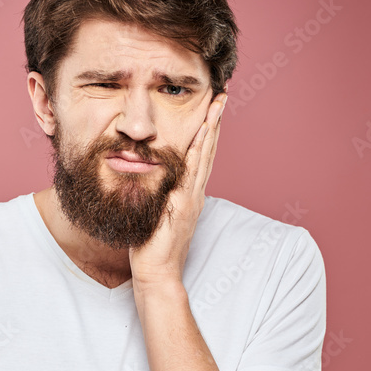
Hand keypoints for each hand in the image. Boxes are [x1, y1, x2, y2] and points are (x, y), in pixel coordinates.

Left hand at [129, 92, 226, 285]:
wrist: (157, 274)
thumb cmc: (151, 249)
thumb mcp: (155, 215)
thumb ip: (157, 197)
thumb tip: (148, 181)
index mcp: (188, 194)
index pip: (199, 156)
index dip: (206, 132)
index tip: (210, 109)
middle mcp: (194, 193)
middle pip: (207, 150)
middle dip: (214, 122)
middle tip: (222, 96)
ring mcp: (191, 198)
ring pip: (204, 156)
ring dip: (211, 128)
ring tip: (217, 104)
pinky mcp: (183, 204)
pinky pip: (192, 172)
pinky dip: (198, 151)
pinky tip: (202, 133)